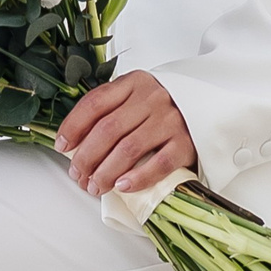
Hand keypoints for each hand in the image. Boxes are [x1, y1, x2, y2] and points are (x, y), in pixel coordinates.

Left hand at [56, 71, 196, 197]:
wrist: (209, 108)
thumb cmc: (163, 108)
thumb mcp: (135, 98)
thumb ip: (109, 110)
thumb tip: (73, 142)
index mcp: (133, 83)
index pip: (95, 103)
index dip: (74, 126)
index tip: (61, 146)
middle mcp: (152, 98)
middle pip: (108, 129)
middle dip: (86, 157)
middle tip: (78, 175)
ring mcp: (171, 120)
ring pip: (129, 148)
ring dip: (106, 172)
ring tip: (95, 186)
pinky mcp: (187, 143)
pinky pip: (159, 163)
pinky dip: (138, 178)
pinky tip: (123, 187)